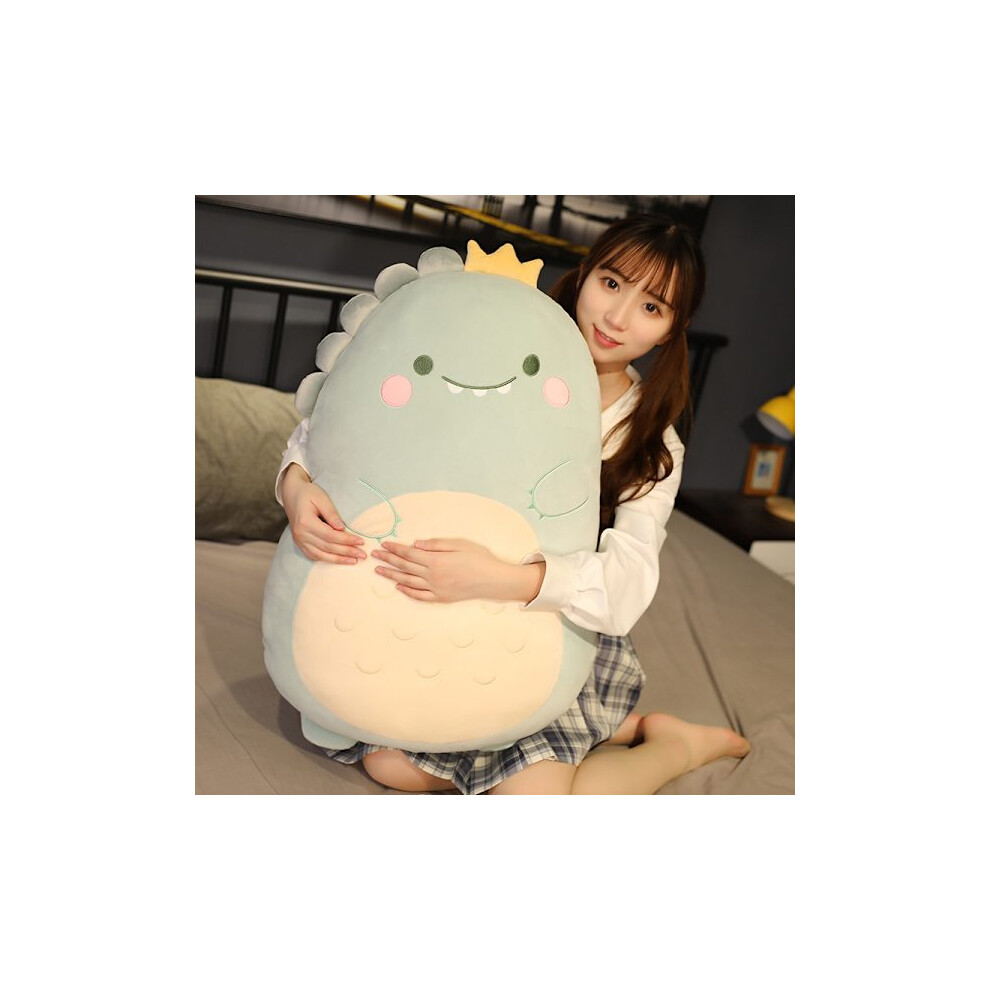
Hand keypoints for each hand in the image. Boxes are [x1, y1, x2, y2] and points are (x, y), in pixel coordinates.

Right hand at [282, 464, 364, 564]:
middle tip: (362, 555)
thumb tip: (342, 529)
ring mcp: (299, 541)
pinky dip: (327, 560)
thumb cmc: (309, 494)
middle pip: (327, 547)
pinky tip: (339, 560)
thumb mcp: (322, 498)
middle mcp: (301, 534)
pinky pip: (314, 556)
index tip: (361, 542)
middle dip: (346, 552)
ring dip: (338, 560)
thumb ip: (332, 514)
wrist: (292, 495)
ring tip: (354, 561)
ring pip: (321, 555)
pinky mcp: (299, 544)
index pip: (330, 536)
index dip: (347, 540)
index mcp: (306, 522)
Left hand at [371, 538, 544, 603]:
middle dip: (388, 560)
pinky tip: (398, 587)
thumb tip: (415, 544)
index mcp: (436, 560)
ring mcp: (436, 589)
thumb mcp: (459, 544)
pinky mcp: (441, 598)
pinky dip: (407, 591)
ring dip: (392, 576)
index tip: (384, 545)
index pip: (409, 553)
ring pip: (408, 582)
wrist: (494, 580)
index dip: (395, 549)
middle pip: (405, 567)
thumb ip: (435, 544)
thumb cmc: (479, 559)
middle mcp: (433, 576)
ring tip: (379, 571)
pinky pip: (419, 596)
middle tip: (374, 556)